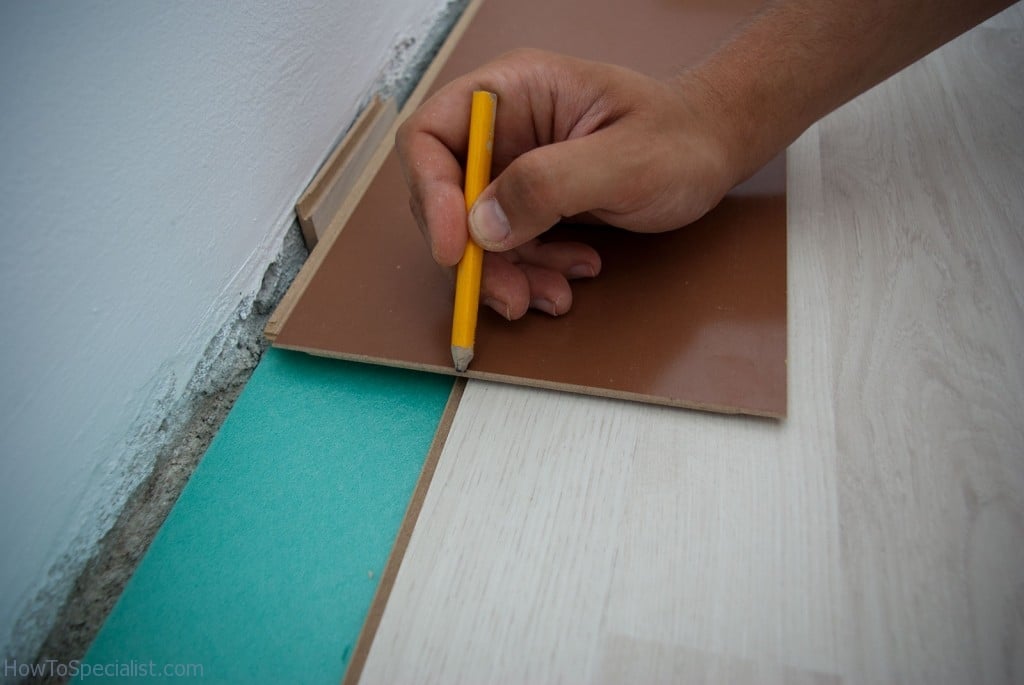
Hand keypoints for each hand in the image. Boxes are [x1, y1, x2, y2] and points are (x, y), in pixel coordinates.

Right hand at [396, 48, 740, 318]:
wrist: (713, 151)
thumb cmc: (679, 137)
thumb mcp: (624, 161)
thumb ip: (551, 185)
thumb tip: (483, 225)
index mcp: (513, 92)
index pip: (432, 136)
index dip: (431, 193)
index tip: (454, 247)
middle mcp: (502, 129)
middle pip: (446, 196)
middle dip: (471, 254)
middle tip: (508, 295)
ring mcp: (514, 168)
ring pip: (476, 234)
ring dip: (505, 274)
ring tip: (553, 295)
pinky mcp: (531, 204)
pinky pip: (509, 248)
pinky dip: (532, 272)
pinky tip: (572, 275)